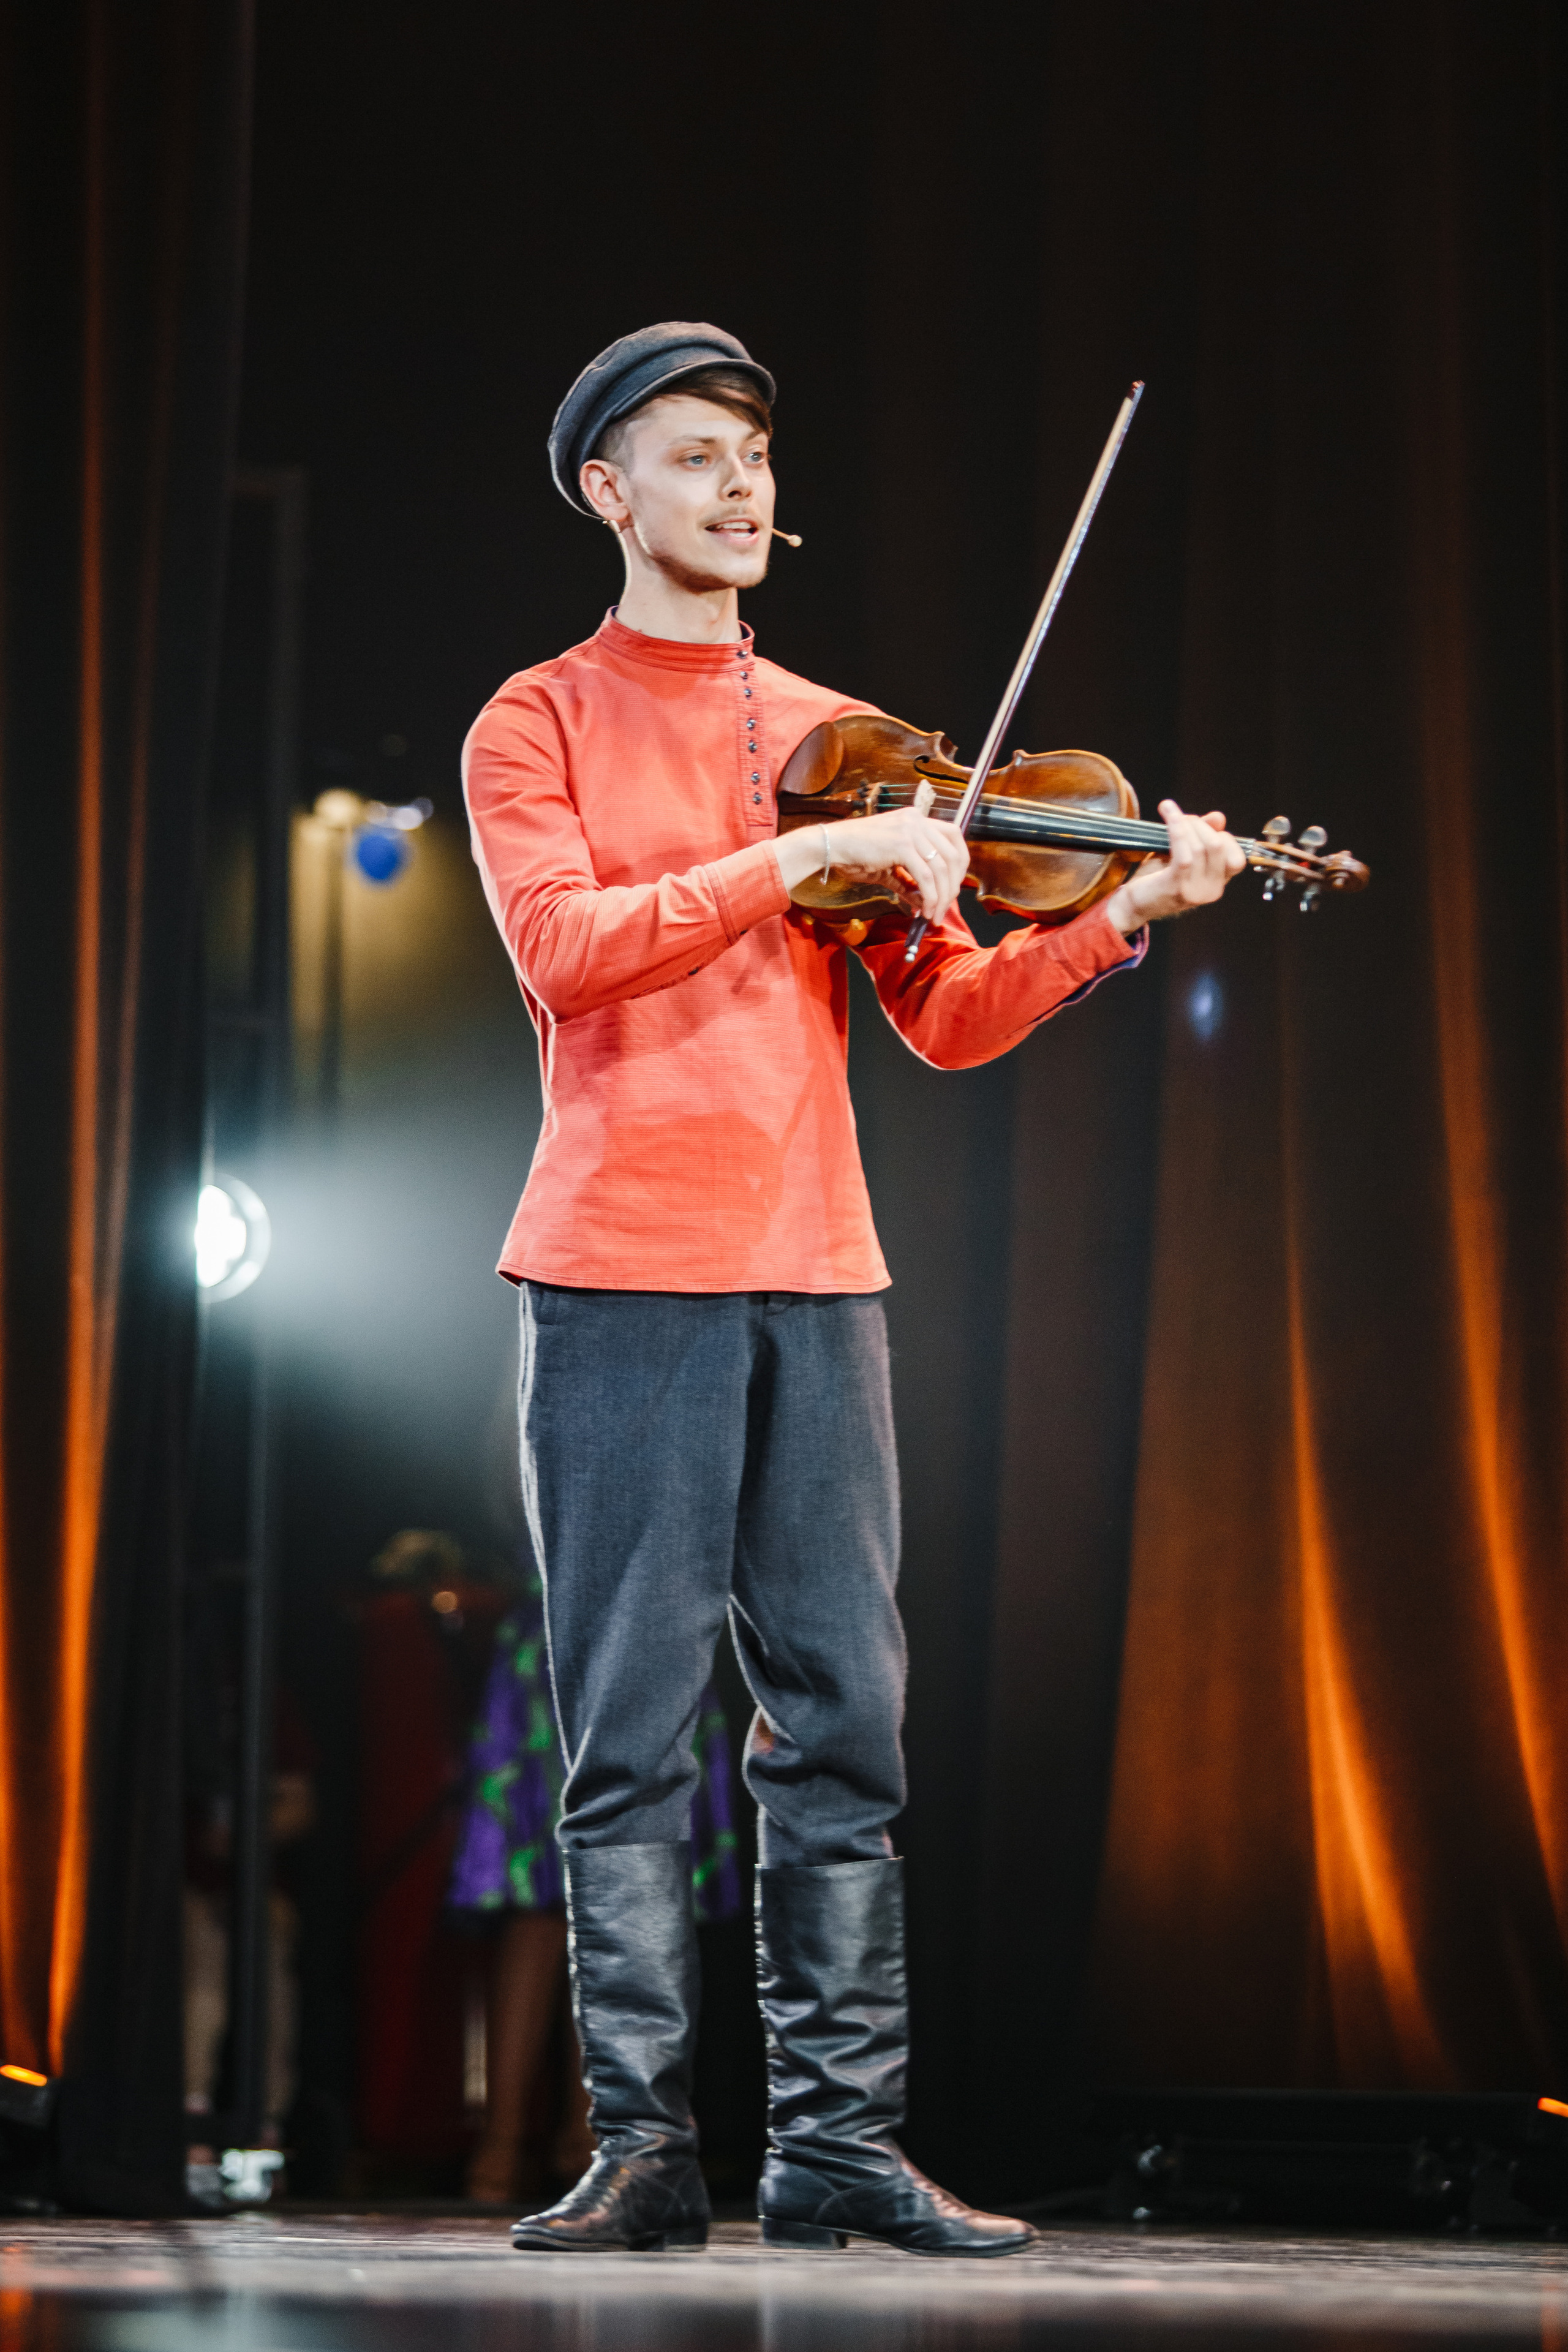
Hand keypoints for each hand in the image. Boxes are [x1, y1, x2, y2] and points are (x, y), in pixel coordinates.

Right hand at [774, 810, 968, 924]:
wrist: (831, 846)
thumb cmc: (855, 854)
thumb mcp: (889, 868)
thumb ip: (909, 882)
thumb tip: (925, 904)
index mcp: (917, 819)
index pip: (955, 837)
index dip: (960, 865)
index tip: (953, 887)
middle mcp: (918, 821)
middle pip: (954, 855)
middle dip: (953, 887)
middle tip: (944, 908)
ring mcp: (911, 831)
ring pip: (942, 869)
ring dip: (941, 897)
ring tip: (933, 915)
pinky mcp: (902, 845)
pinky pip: (925, 877)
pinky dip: (929, 897)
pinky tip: (923, 910)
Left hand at [1102, 802, 1244, 934]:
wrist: (1133, 905)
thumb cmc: (1157, 878)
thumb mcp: (1184, 855)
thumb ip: (1202, 836)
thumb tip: (1219, 817)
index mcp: (1217, 883)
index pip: (1237, 858)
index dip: (1223, 836)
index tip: (1202, 825)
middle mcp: (1212, 891)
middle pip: (1219, 846)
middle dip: (1201, 825)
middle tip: (1182, 818)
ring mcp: (1195, 891)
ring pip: (1201, 847)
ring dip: (1186, 825)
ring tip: (1171, 814)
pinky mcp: (1176, 887)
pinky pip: (1184, 854)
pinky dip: (1177, 829)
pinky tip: (1169, 813)